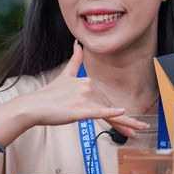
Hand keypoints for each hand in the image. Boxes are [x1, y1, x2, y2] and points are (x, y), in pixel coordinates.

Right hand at [20, 40, 149, 136]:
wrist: (34, 105)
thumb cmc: (49, 94)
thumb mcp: (64, 75)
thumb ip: (75, 60)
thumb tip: (78, 43)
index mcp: (87, 82)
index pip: (106, 99)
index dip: (117, 112)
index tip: (130, 121)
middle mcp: (88, 88)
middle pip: (110, 107)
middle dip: (125, 121)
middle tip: (139, 127)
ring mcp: (83, 99)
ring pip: (108, 112)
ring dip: (124, 123)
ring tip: (136, 130)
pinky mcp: (78, 110)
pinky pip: (98, 111)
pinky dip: (110, 112)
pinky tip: (122, 112)